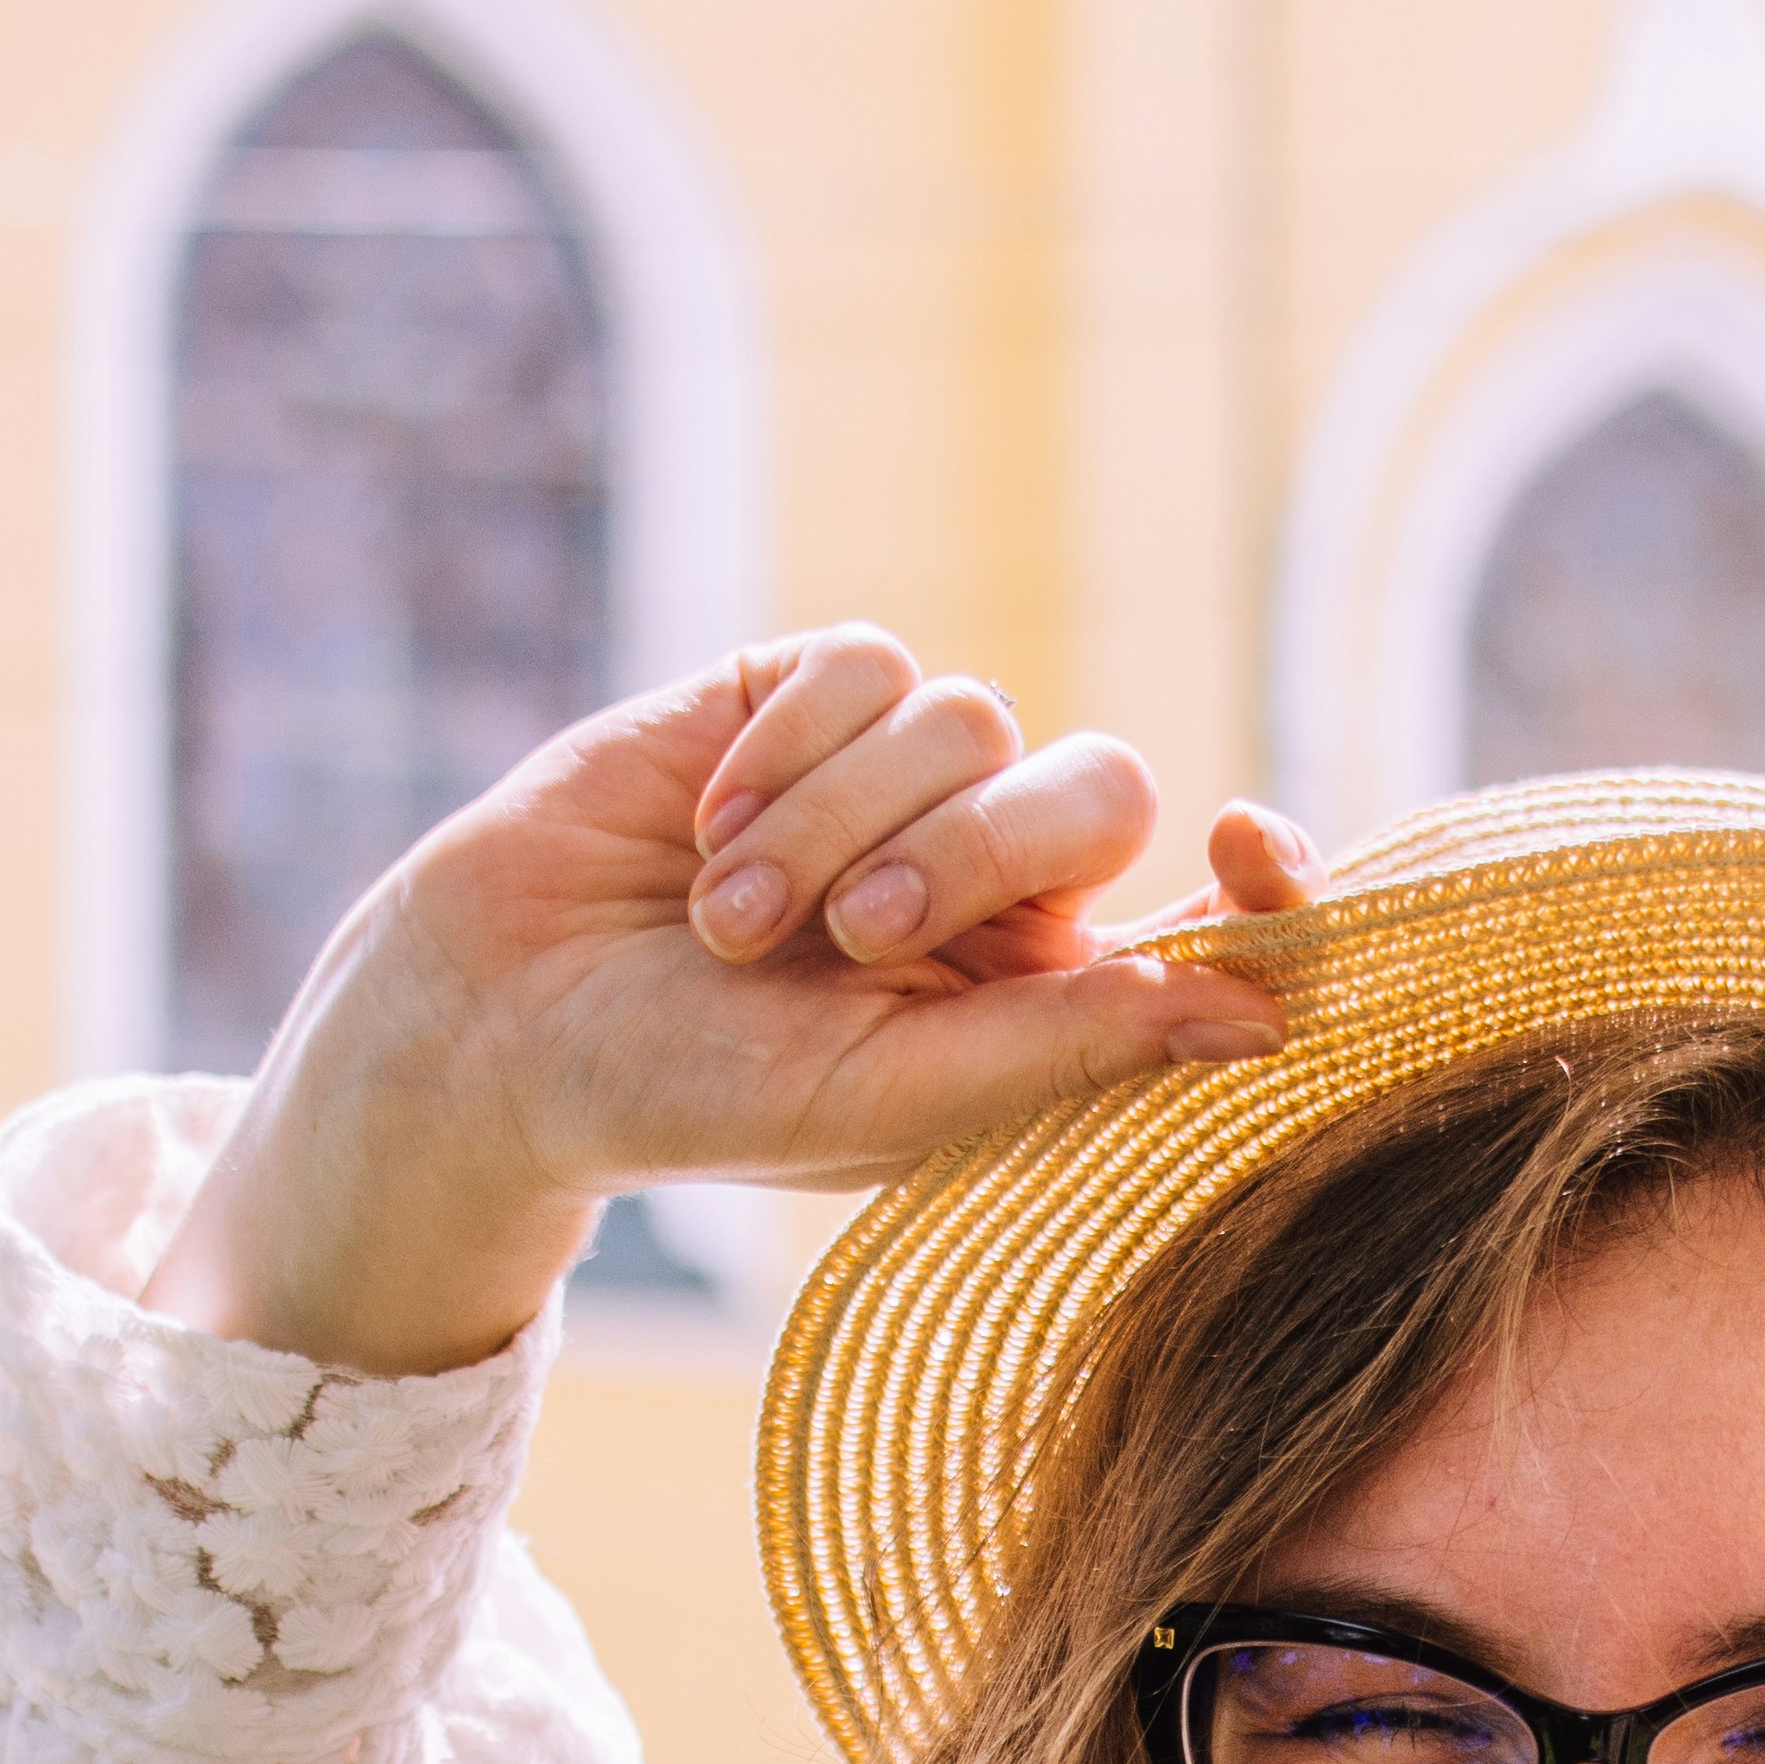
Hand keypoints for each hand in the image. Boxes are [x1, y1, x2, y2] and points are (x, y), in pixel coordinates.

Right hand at [145, 629, 1318, 1377]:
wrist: (504, 1018)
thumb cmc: (696, 1094)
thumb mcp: (882, 1099)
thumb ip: (1062, 1051)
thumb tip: (1251, 1013)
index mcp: (1043, 998)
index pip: (1204, 915)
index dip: (1260, 878)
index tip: (1254, 849)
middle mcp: (994, 881)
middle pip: (1096, 788)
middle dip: (980, 853)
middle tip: (857, 937)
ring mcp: (904, 780)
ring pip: (972, 719)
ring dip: (845, 825)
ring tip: (735, 920)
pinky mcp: (807, 693)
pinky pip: (866, 664)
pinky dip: (789, 755)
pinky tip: (706, 829)